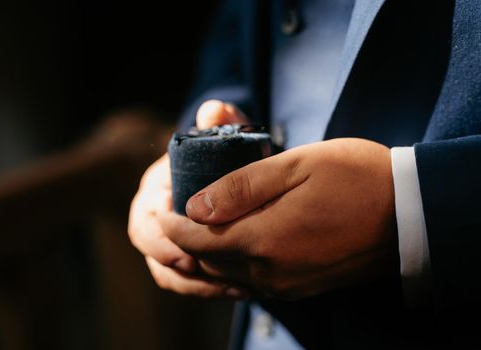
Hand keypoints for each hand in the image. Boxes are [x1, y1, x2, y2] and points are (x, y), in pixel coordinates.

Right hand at [128, 100, 249, 297]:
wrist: (239, 174)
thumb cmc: (228, 156)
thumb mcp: (228, 136)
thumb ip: (223, 122)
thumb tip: (214, 110)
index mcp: (157, 189)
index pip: (145, 218)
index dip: (161, 238)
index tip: (188, 250)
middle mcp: (156, 216)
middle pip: (151, 250)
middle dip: (176, 264)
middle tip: (207, 271)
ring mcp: (169, 240)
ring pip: (168, 273)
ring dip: (196, 284)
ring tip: (232, 286)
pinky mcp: (186, 258)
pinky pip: (187, 282)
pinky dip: (208, 288)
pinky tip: (238, 288)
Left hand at [159, 138, 396, 299]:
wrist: (408, 213)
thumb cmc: (354, 177)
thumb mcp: (296, 165)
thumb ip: (240, 188)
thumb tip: (194, 207)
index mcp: (264, 240)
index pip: (195, 240)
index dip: (170, 224)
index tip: (160, 204)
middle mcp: (270, 272)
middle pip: (207, 260)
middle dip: (183, 238)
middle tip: (175, 209)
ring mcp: (285, 284)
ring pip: (226, 273)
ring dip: (206, 251)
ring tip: (199, 222)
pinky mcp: (299, 286)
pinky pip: (250, 280)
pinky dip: (231, 262)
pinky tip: (233, 240)